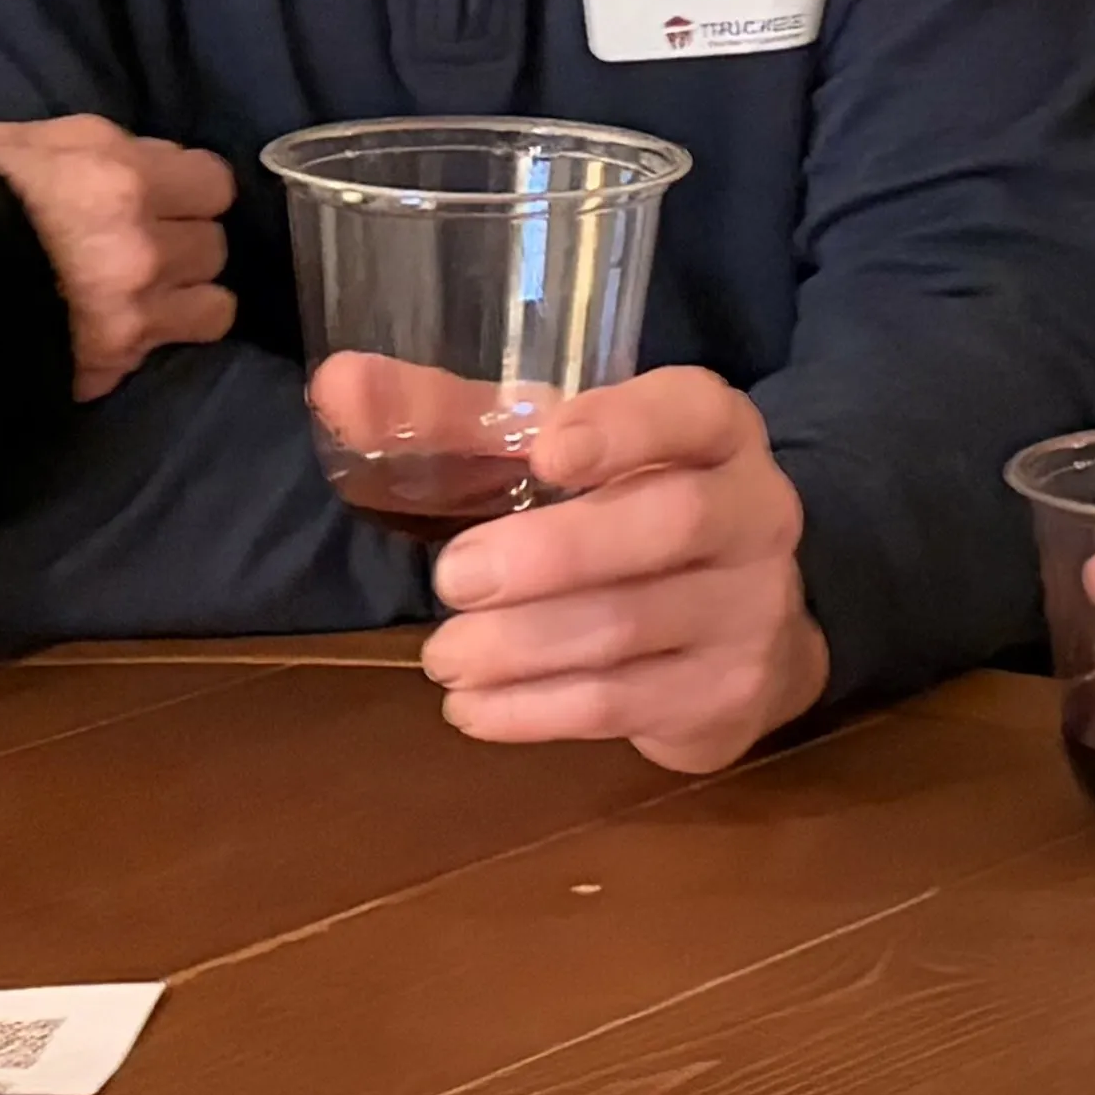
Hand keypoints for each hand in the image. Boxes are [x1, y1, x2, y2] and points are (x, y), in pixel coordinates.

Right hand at [0, 115, 236, 401]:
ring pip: (214, 306)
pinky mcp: (114, 364)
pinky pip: (167, 351)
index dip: (191, 191)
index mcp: (125, 180)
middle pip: (214, 246)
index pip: (216, 184)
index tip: (167, 198)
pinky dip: (151, 342)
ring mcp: (134, 313)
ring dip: (182, 298)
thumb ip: (110, 148)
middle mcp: (144, 248)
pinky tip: (118, 330)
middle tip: (144, 247)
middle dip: (184, 244)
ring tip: (141, 294)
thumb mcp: (33, 141)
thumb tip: (158, 166)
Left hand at [376, 363, 825, 773]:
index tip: (547, 451)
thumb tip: (338, 384)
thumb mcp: (564, 456)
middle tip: (452, 578)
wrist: (743, 633)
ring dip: (523, 647)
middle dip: (552, 554)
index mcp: (717, 431)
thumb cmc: (629, 513)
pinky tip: (474, 708)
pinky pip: (623, 704)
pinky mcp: (726, 692)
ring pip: (632, 627)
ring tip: (443, 657)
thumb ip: (459, 419)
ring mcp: (751, 608)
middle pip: (666, 524)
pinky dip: (536, 710)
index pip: (692, 411)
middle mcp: (755, 511)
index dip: (626, 427)